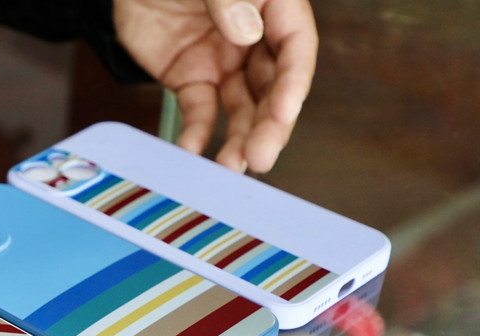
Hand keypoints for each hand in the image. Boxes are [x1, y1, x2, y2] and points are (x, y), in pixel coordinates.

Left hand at [114, 0, 316, 172]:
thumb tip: (247, 33)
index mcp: (274, 6)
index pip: (295, 49)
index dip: (293, 83)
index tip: (285, 112)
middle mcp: (255, 39)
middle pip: (272, 88)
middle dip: (269, 125)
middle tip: (261, 157)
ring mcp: (224, 62)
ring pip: (240, 108)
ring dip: (238, 139)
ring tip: (231, 167)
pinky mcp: (191, 79)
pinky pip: (198, 112)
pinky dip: (195, 134)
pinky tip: (190, 153)